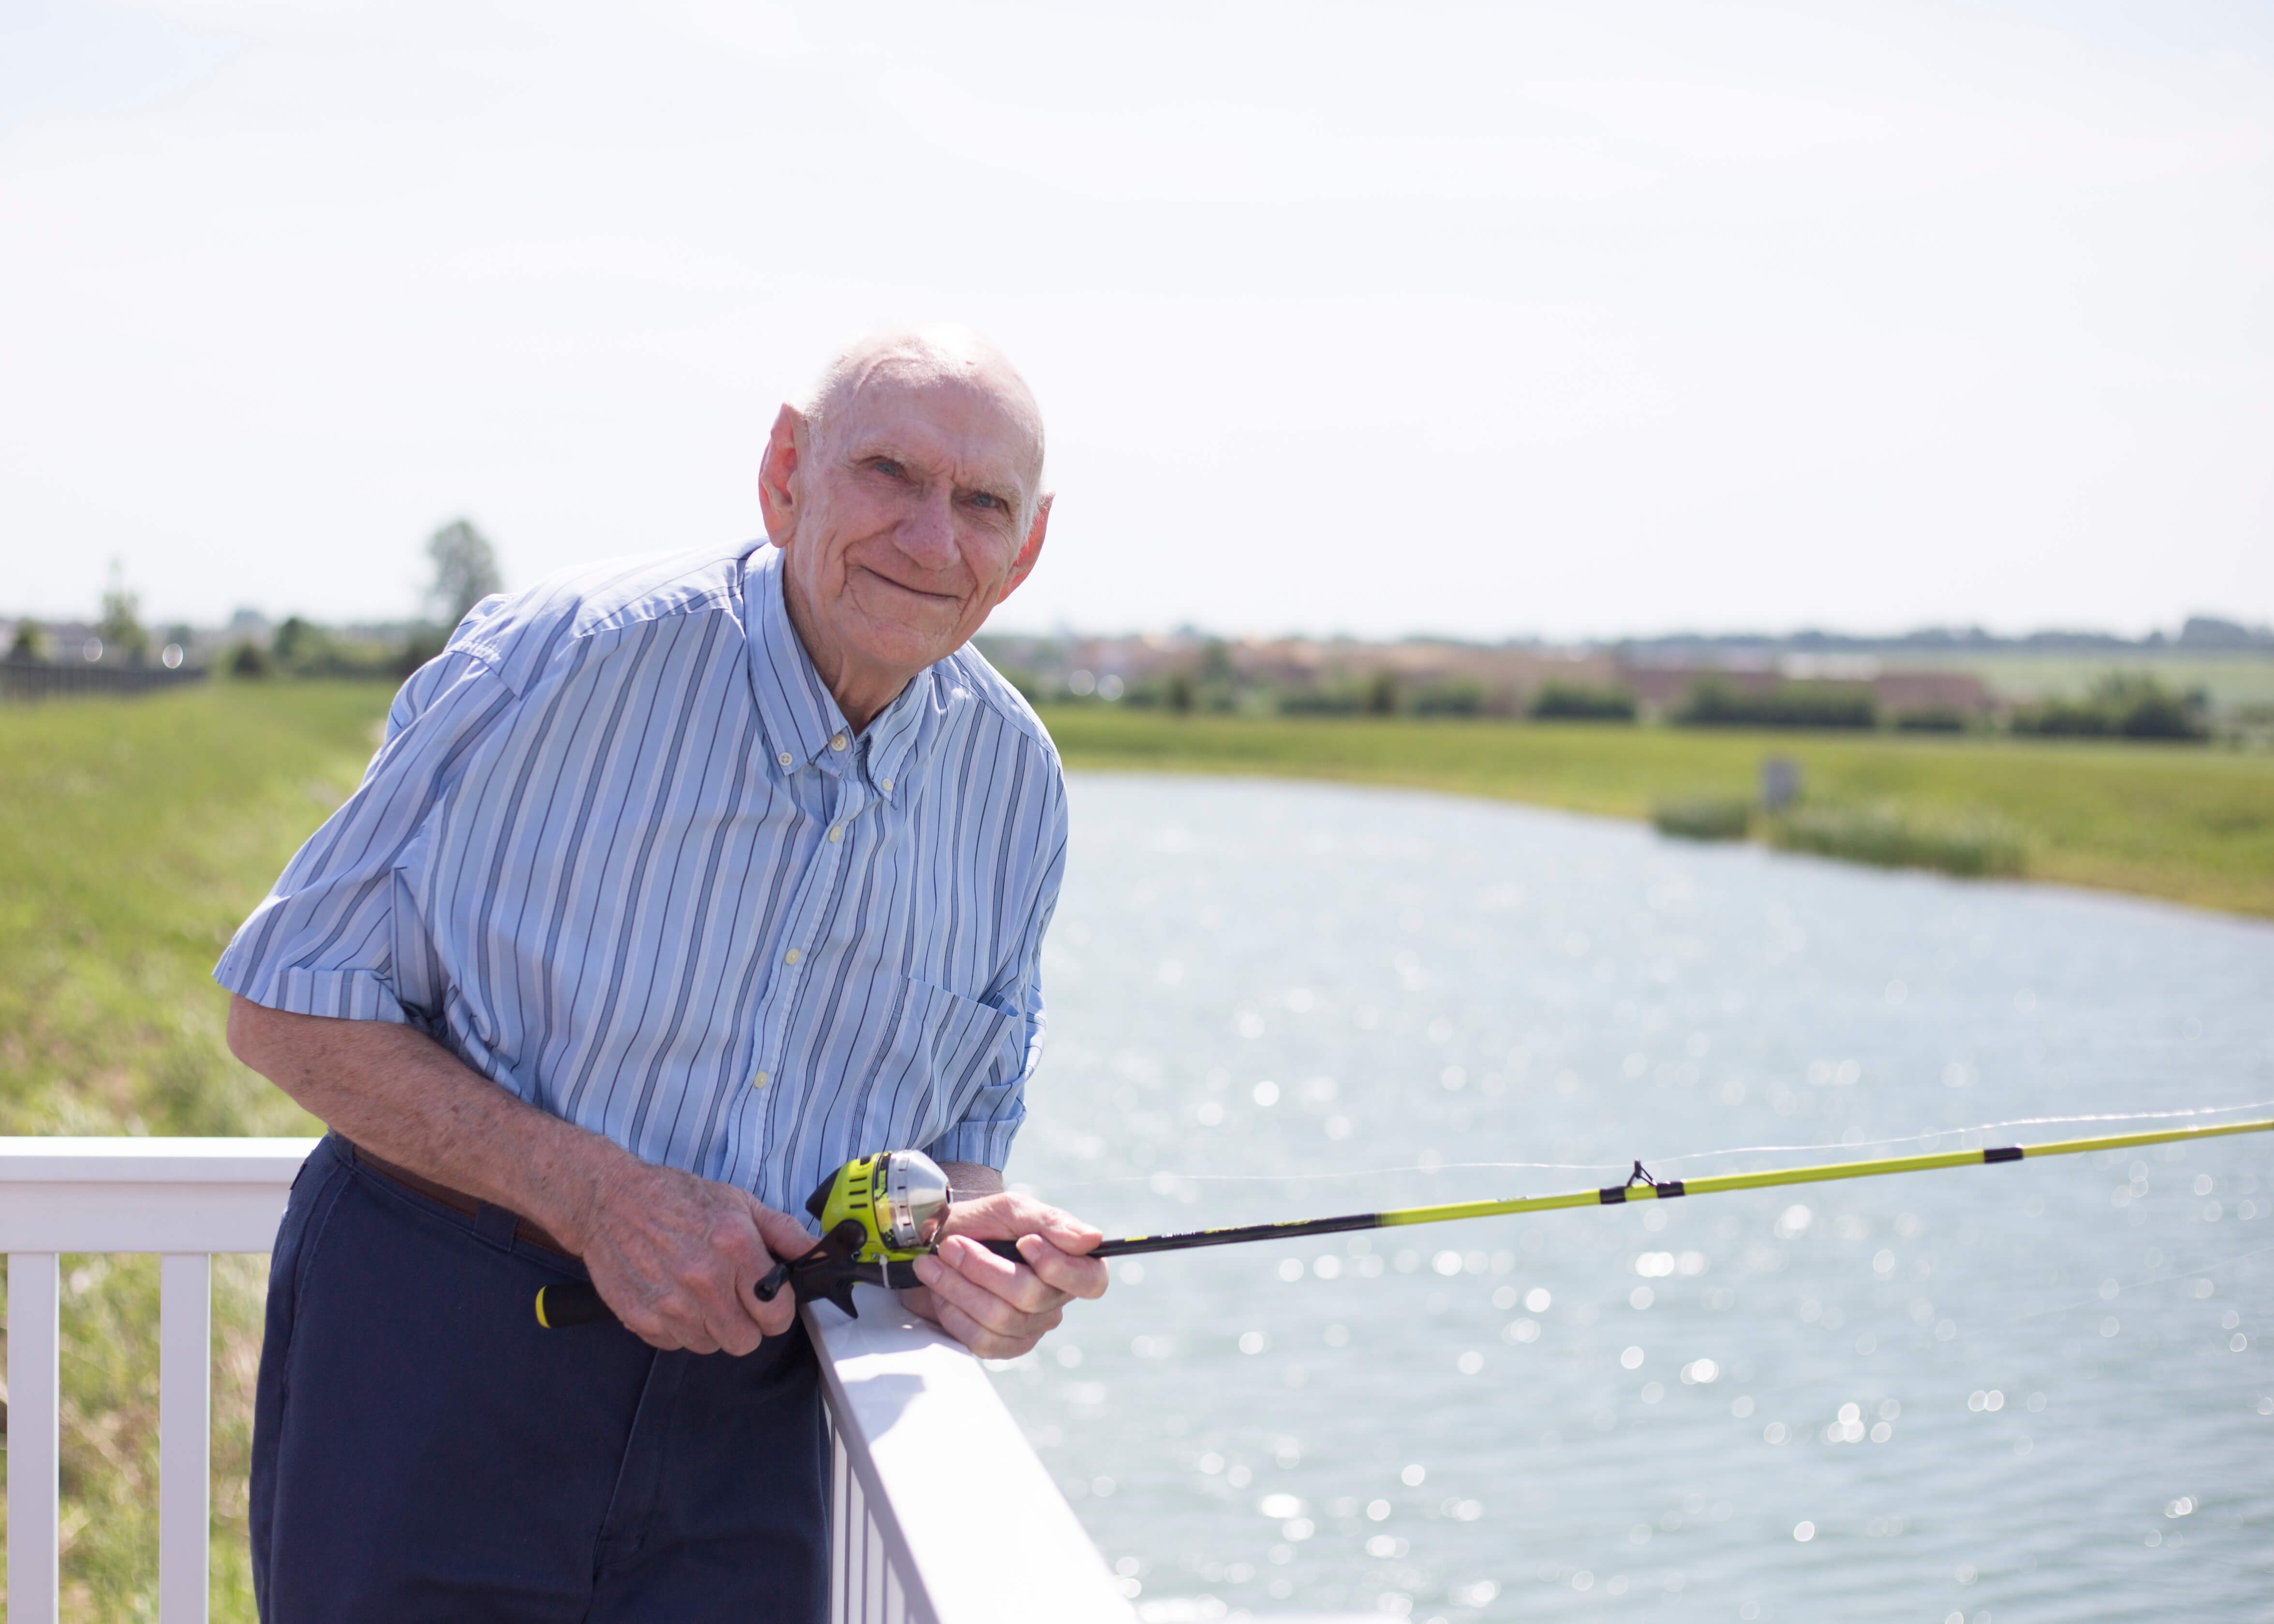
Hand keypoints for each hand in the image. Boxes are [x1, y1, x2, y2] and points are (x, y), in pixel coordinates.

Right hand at [575, 1159, 817, 1354]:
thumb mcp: (739, 1202)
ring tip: (699, 1292)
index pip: (777, 1314)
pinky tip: (673, 1296)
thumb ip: (784, 1232)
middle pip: (745, 1341)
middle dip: (746, 1323)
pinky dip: (679, 1328)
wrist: (610, 1200)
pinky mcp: (642, 1319)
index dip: (777, 1310)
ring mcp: (670, 1304)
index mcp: (735, 1246)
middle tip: (733, 1297)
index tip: (768, 1300)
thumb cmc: (677, 1198)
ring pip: (711, 1346)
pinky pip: (677, 1344)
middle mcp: (704, 1280)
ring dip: (711, 1326)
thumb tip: (819, 1254)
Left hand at [903, 1190, 1108, 1357]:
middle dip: (982, 1267)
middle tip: (951, 1245)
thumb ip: (1050, 1222)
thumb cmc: (982, 1224)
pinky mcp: (1001, 1346)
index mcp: (1070, 1264)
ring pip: (1001, 1319)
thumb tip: (1091, 1238)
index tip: (1026, 1243)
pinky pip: (981, 1341)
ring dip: (958, 1287)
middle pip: (1032, 1297)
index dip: (1060, 1267)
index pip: (1091, 1281)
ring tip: (935, 1264)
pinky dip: (953, 1313)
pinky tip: (941, 1292)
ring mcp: (1030, 1327)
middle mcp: (1055, 1299)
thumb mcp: (1013, 1210)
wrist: (939, 1243)